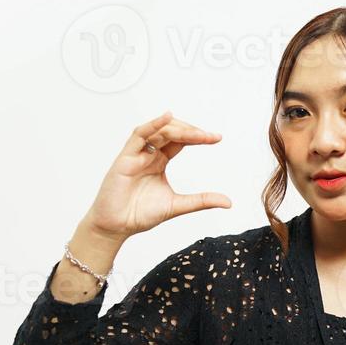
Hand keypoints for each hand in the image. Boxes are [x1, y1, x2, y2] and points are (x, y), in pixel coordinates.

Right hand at [83, 111, 231, 239]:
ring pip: (158, 130)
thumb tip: (228, 202)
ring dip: (178, 128)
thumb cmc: (140, 215)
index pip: (180, 141)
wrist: (116, 227)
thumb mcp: (178, 205)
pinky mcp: (125, 158)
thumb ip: (202, 200)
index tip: (217, 138)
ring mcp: (136, 154)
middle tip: (210, 136)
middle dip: (192, 131)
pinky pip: (139, 135)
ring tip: (197, 133)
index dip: (198, 137)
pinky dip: (153, 124)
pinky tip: (167, 117)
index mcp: (159, 161)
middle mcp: (148, 154)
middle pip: (171, 132)